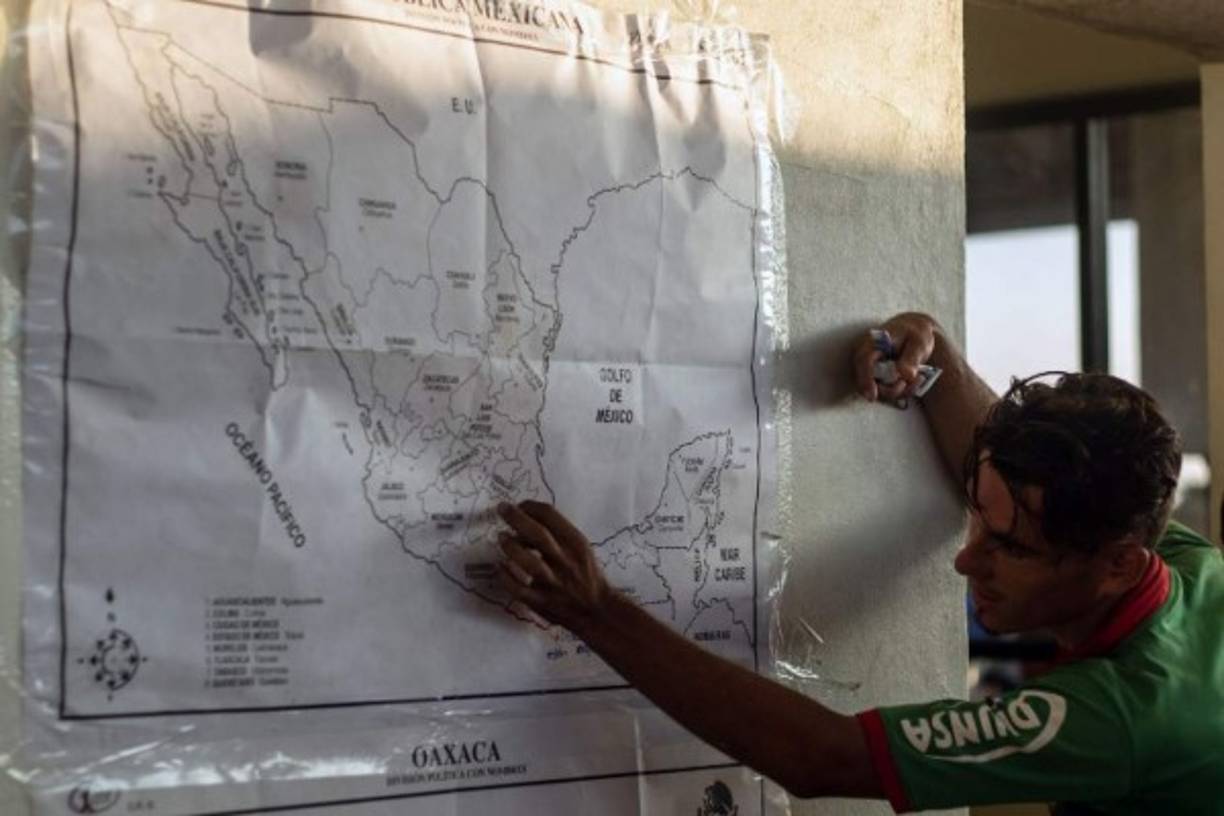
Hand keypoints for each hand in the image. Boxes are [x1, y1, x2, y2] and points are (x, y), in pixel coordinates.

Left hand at [497, 500, 614, 633]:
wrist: (597, 609)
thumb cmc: (587, 574)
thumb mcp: (580, 548)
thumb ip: (559, 534)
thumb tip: (528, 517)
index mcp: (576, 544)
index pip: (551, 516)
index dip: (531, 506)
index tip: (519, 505)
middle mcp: (566, 561)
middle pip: (538, 535)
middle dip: (517, 519)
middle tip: (502, 509)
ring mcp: (554, 583)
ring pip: (528, 562)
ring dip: (511, 547)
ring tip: (501, 537)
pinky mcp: (542, 602)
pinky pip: (518, 589)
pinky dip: (506, 577)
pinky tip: (500, 567)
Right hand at [853, 312, 941, 403]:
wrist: (913, 332)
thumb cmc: (915, 334)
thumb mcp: (919, 343)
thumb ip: (912, 358)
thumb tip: (905, 375)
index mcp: (872, 342)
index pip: (863, 362)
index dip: (865, 380)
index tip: (872, 396)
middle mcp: (864, 356)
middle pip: (866, 382)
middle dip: (891, 389)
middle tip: (914, 381)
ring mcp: (868, 369)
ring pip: (876, 390)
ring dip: (899, 391)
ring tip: (918, 379)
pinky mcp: (874, 378)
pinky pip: (883, 392)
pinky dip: (899, 391)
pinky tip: (912, 382)